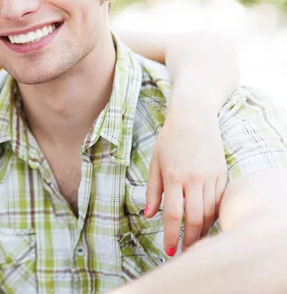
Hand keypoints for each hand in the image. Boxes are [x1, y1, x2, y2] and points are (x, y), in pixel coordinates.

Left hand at [145, 105, 227, 255]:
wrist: (193, 118)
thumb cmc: (169, 141)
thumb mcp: (155, 163)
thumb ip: (152, 190)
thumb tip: (149, 215)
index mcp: (173, 177)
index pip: (173, 214)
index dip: (170, 235)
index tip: (168, 250)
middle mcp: (194, 179)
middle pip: (194, 219)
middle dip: (189, 240)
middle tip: (184, 252)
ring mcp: (210, 177)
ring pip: (209, 213)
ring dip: (202, 231)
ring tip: (193, 241)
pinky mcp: (222, 174)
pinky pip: (219, 202)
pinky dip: (213, 216)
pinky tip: (205, 223)